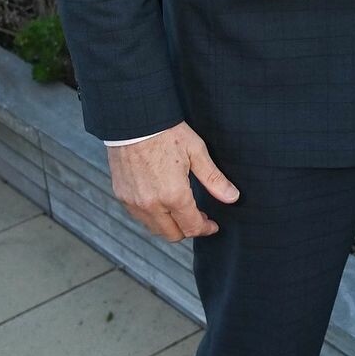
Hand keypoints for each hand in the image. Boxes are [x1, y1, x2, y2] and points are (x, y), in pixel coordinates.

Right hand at [106, 121, 239, 240]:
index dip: (205, 229)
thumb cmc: (166, 133)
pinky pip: (139, 217)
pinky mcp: (122, 196)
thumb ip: (214, 179)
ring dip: (169, 225)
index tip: (212, 225)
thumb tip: (232, 197)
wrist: (135, 120)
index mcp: (173, 195)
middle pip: (172, 235)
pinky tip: (161, 202)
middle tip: (198, 217)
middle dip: (188, 229)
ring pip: (154, 228)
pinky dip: (152, 216)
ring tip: (180, 209)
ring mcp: (134, 203)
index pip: (192, 227)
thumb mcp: (196, 152)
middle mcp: (151, 205)